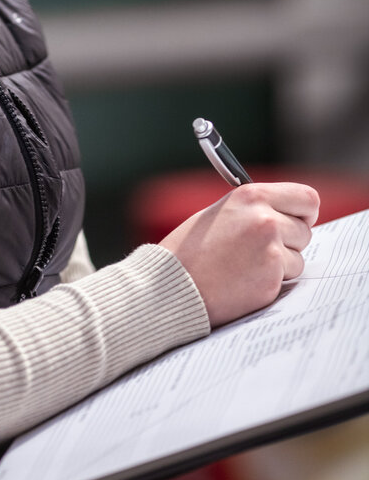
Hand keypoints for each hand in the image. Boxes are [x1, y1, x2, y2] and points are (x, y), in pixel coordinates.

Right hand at [159, 182, 319, 327]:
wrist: (172, 283)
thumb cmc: (191, 249)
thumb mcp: (221, 213)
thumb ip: (256, 210)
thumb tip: (290, 217)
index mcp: (251, 196)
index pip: (307, 198)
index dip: (303, 212)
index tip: (296, 220)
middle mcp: (264, 218)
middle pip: (305, 230)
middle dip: (289, 241)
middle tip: (261, 249)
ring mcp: (270, 249)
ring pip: (298, 257)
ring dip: (281, 264)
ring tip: (246, 265)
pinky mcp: (271, 278)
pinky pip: (288, 279)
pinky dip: (271, 282)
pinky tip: (244, 280)